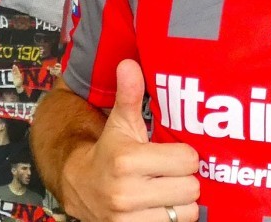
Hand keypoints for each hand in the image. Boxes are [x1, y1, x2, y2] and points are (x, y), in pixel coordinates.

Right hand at [60, 60, 199, 221]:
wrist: (79, 186)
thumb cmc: (109, 151)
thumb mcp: (120, 122)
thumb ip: (129, 94)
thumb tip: (128, 63)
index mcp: (126, 160)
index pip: (188, 160)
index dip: (185, 156)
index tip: (175, 153)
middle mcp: (126, 193)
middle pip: (191, 188)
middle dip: (186, 180)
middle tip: (173, 173)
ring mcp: (128, 219)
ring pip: (187, 212)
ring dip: (182, 203)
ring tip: (168, 191)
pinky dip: (173, 218)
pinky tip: (162, 207)